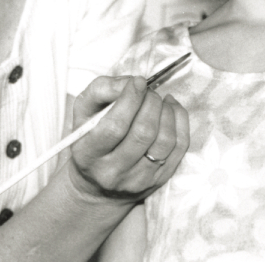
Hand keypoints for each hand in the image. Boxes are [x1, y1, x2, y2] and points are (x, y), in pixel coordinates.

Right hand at [67, 76, 188, 202]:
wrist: (96, 182)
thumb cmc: (90, 136)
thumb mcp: (84, 110)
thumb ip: (102, 89)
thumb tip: (133, 83)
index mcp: (88, 154)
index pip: (114, 126)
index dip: (130, 99)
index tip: (138, 82)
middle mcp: (112, 172)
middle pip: (143, 133)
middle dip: (151, 103)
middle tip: (147, 91)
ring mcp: (138, 181)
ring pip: (165, 141)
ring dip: (166, 112)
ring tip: (158, 101)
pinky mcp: (159, 181)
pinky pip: (180, 147)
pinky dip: (180, 121)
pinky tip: (170, 109)